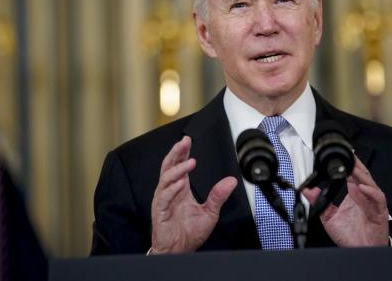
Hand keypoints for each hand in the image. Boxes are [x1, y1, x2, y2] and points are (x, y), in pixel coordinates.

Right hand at [150, 136, 236, 253]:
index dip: (182, 152)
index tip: (188, 140)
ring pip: (166, 178)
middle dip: (176, 152)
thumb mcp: (210, 212)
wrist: (179, 251)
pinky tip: (180, 183)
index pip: (179, 165)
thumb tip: (231, 181)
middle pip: (169, 166)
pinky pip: (163, 197)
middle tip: (184, 142)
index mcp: (181, 189)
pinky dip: (171, 189)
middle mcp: (171, 191)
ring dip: (178, 169)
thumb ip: (218, 196)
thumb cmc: (189, 233)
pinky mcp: (159, 211)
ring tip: (190, 162)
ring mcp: (164, 200)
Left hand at [303, 155, 388, 246]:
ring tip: (353, 169)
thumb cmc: (350, 235)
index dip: (350, 165)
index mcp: (355, 196)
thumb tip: (308, 190)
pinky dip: (370, 193)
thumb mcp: (329, 217)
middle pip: (363, 176)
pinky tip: (361, 188)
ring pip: (371, 185)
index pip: (354, 176)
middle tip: (348, 156)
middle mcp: (365, 197)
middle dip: (356, 165)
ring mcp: (374, 204)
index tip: (341, 156)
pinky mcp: (380, 214)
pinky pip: (377, 200)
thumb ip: (319, 203)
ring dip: (362, 176)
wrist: (361, 250)